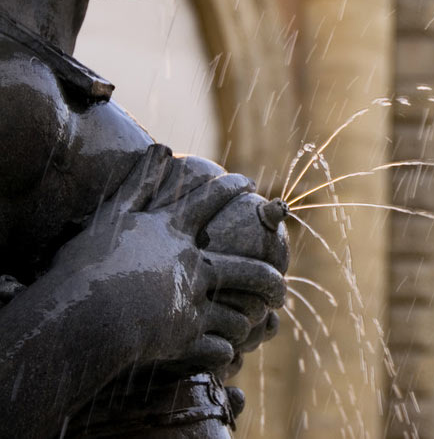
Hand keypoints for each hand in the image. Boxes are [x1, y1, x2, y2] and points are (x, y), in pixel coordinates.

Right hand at [49, 144, 283, 372]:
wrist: (85, 314)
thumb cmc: (90, 263)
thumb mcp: (112, 217)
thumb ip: (139, 184)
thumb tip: (161, 148)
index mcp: (174, 233)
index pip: (211, 203)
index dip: (232, 190)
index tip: (250, 184)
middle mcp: (193, 264)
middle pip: (246, 268)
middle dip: (269, 274)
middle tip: (282, 277)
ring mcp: (194, 301)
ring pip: (238, 311)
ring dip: (252, 316)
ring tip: (262, 319)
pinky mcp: (187, 335)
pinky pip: (217, 346)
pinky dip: (224, 350)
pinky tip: (229, 352)